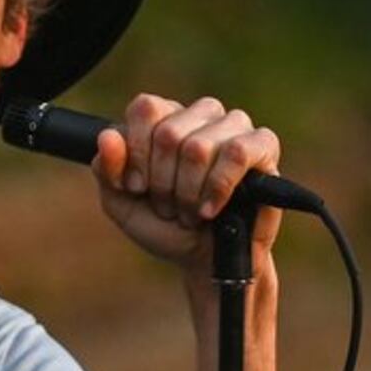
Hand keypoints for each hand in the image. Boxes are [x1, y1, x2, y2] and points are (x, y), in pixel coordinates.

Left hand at [87, 94, 283, 271]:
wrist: (205, 261)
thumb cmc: (166, 226)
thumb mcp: (122, 203)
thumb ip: (107, 170)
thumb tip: (107, 137)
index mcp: (166, 116)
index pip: (146, 109)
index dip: (136, 153)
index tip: (136, 187)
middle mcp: (201, 114)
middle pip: (168, 133)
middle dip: (163, 183)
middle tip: (170, 206)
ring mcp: (234, 126)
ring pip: (199, 147)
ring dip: (189, 192)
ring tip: (192, 211)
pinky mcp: (263, 146)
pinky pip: (237, 153)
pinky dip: (218, 188)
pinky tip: (212, 209)